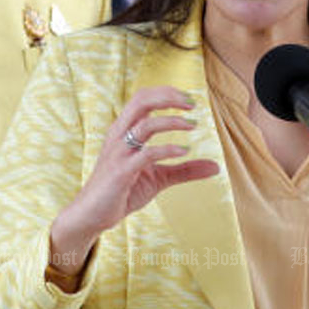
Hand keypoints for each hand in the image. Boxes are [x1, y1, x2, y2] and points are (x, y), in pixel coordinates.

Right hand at [49, 85, 218, 272]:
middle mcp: (119, 136)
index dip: (166, 93)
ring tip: (193, 125)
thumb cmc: (122, 192)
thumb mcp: (158, 178)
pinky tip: (183, 151)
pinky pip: (146, 154)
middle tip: (192, 104)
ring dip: (171, 121)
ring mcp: (119, 153)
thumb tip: (216, 167)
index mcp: (124, 131)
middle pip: (141, 101)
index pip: (142, 99)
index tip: (190, 99)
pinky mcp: (121, 172)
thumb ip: (185, 170)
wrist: (92, 215)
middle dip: (168, 97)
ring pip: (144, 124)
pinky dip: (167, 149)